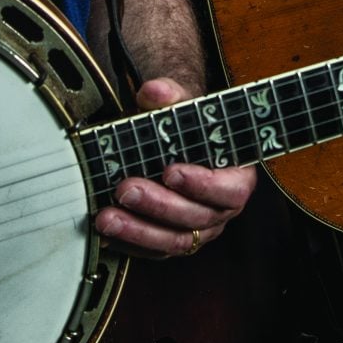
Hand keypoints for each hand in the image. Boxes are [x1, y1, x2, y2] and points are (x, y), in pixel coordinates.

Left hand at [95, 76, 258, 257]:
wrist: (170, 142)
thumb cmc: (184, 126)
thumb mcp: (180, 106)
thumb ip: (171, 96)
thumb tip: (154, 91)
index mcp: (236, 177)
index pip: (231, 190)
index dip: (203, 185)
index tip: (170, 171)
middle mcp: (220, 209)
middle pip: (197, 218)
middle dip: (159, 206)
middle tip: (126, 188)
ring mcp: (196, 230)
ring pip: (174, 241)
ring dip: (138, 230)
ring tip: (107, 217)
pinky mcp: (170, 241)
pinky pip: (152, 250)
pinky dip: (128, 243)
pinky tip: (106, 232)